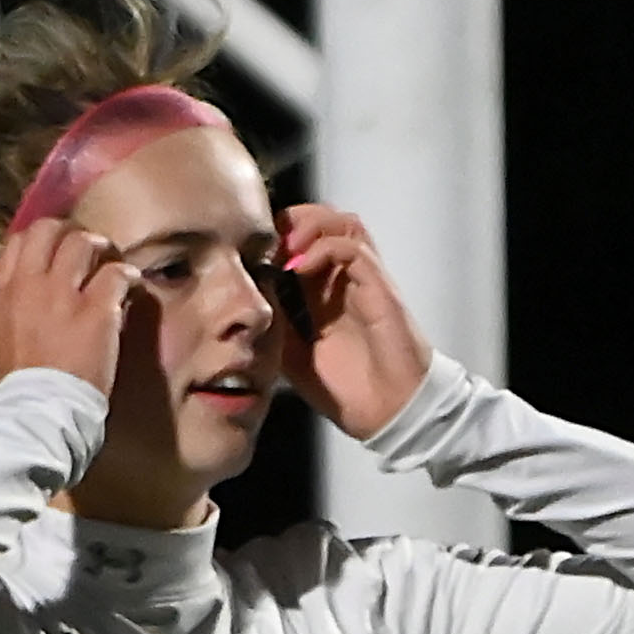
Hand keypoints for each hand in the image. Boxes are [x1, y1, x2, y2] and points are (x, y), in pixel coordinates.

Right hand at [0, 217, 136, 393]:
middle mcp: (31, 284)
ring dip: (101, 247)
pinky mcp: (96, 310)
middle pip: (49, 231)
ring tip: (110, 260)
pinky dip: (126, 275)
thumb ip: (2, 306)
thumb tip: (11, 290)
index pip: (19, 241)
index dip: (42, 238)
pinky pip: (116, 273)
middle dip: (70, 233)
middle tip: (86, 247)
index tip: (56, 248)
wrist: (38, 409)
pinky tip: (131, 284)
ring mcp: (63, 294)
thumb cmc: (17, 380)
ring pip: (83, 243)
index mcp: (3, 291)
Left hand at [273, 202, 431, 440]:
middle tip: (265, 238)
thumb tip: (247, 300)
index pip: (307, 240)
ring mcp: (366, 282)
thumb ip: (274, 324)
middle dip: (293, 219)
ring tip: (283, 246)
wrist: (386, 413)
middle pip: (327, 220)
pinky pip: (354, 251)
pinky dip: (323, 249)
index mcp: (326, 292)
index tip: (251, 248)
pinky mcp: (380, 290)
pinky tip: (298, 267)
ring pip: (344, 224)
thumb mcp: (293, 354)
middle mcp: (347, 280)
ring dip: (310, 225)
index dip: (279, 235)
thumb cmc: (347, 388)